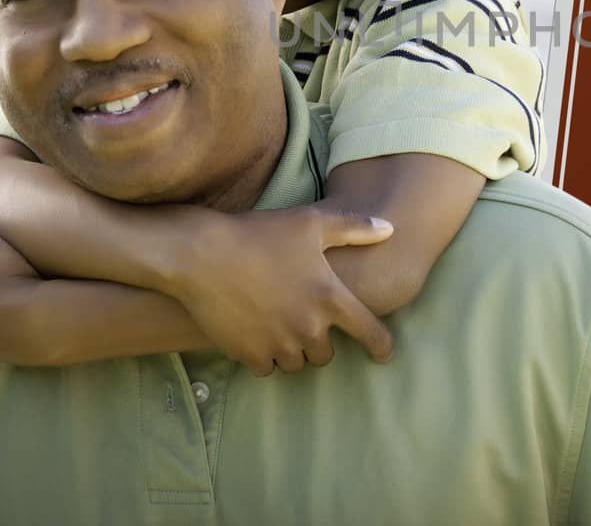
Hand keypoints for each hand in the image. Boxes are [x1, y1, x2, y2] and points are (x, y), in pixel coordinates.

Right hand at [172, 204, 395, 375]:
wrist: (201, 254)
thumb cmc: (259, 233)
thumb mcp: (310, 222)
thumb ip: (353, 227)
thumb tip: (389, 229)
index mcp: (330, 297)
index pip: (369, 332)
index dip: (381, 345)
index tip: (383, 354)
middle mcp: (308, 327)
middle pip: (327, 354)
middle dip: (320, 342)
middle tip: (305, 322)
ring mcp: (278, 344)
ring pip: (297, 364)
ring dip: (293, 351)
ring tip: (279, 326)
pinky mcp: (249, 355)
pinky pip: (267, 368)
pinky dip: (265, 357)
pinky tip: (257, 334)